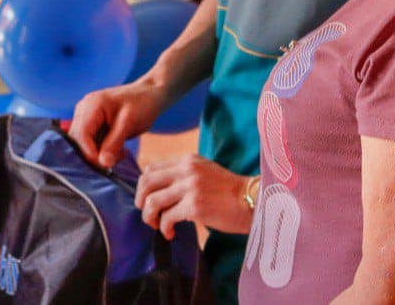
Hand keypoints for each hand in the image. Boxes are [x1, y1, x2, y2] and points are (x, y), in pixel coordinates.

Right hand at [69, 78, 166, 168]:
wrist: (150, 95)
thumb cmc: (142, 104)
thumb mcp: (129, 123)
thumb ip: (114, 143)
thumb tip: (102, 164)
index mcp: (91, 105)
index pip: (80, 134)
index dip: (89, 152)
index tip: (104, 166)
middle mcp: (84, 109)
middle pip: (78, 139)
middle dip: (94, 154)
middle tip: (115, 161)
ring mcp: (87, 116)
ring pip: (84, 143)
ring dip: (100, 153)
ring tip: (121, 153)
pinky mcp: (93, 124)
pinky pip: (91, 142)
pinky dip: (103, 150)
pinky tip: (119, 150)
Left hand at [135, 154, 252, 238]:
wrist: (253, 201)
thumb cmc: (229, 192)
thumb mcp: (204, 172)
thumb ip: (183, 175)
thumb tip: (159, 190)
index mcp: (187, 160)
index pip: (151, 168)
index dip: (143, 186)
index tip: (147, 198)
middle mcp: (186, 170)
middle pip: (146, 182)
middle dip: (141, 200)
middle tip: (148, 214)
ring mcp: (190, 188)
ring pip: (152, 201)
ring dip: (149, 217)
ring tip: (157, 225)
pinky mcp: (194, 206)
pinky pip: (167, 218)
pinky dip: (164, 228)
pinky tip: (171, 233)